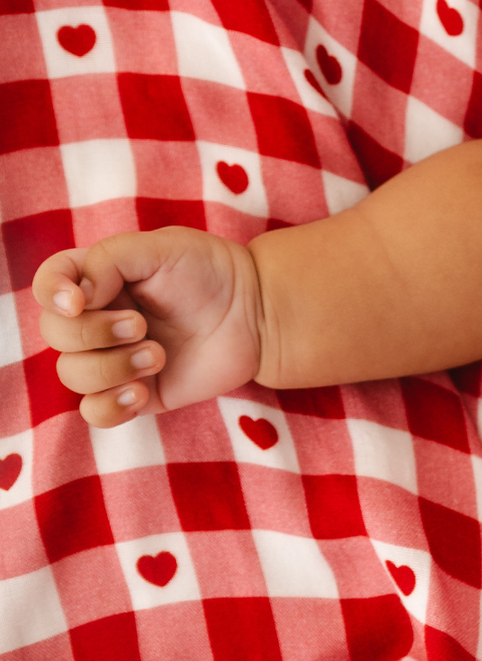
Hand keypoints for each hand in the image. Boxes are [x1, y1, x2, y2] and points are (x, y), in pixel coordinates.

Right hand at [33, 228, 264, 426]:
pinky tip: (142, 392)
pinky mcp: (138, 393)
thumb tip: (76, 299)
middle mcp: (98, 319)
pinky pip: (96, 413)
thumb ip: (107, 261)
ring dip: (112, 368)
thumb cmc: (209, 271)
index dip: (52, 295)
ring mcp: (115, 359)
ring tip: (158, 355)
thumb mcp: (157, 248)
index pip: (48, 287)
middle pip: (56, 336)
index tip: (80, 301)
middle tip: (144, 326)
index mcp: (97, 280)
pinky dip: (111, 406)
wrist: (255, 315)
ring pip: (73, 376)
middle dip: (94, 334)